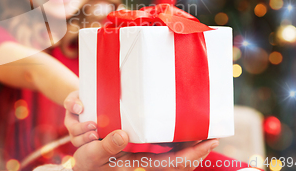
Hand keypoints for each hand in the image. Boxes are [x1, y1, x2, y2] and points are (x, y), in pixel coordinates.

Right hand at [64, 92, 219, 170]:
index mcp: (139, 164)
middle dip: (198, 150)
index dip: (192, 155)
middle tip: (214, 135)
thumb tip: (124, 135)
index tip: (209, 143)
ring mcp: (145, 156)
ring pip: (174, 154)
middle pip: (179, 160)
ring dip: (190, 146)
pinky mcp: (141, 148)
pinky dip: (177, 140)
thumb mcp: (92, 153)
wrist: (81, 164)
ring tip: (204, 133)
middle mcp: (146, 161)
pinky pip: (165, 147)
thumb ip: (107, 146)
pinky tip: (183, 130)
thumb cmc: (87, 160)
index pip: (172, 163)